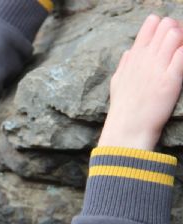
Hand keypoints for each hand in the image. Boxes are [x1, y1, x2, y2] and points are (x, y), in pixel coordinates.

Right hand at [98, 15, 182, 149]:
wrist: (127, 130)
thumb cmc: (122, 110)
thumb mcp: (117, 83)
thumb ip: (124, 65)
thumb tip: (129, 51)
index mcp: (133, 57)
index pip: (151, 24)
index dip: (162, 27)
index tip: (166, 40)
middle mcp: (145, 58)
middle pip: (167, 25)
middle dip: (177, 32)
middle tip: (178, 49)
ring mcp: (158, 68)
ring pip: (176, 34)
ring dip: (182, 42)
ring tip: (179, 60)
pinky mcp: (171, 80)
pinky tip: (180, 66)